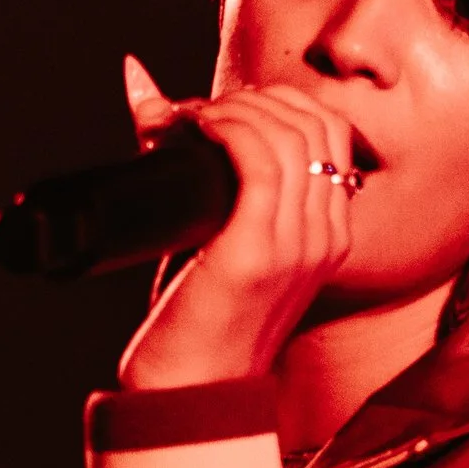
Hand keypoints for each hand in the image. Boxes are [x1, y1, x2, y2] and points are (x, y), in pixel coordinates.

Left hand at [115, 53, 359, 389]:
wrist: (190, 386)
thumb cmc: (197, 311)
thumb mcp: (215, 230)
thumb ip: (196, 160)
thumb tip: (138, 81)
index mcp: (330, 231)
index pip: (329, 130)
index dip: (274, 101)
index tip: (221, 110)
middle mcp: (326, 235)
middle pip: (313, 123)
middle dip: (251, 99)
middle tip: (195, 114)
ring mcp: (297, 245)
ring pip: (287, 136)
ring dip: (231, 110)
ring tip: (186, 123)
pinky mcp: (257, 252)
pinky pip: (259, 163)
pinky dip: (226, 130)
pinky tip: (196, 131)